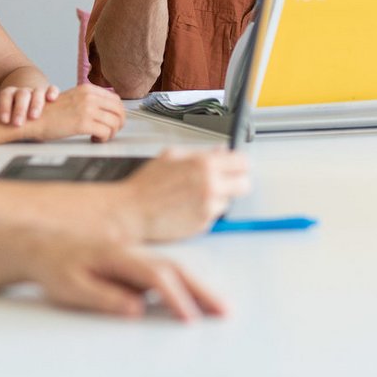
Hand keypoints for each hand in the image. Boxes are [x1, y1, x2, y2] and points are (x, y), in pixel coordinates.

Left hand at [0, 83, 59, 127]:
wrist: (29, 105)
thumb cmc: (16, 118)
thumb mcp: (8, 120)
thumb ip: (3, 125)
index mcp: (11, 95)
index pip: (6, 95)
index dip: (4, 107)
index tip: (4, 121)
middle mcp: (24, 92)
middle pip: (21, 95)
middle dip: (19, 109)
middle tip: (17, 123)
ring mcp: (37, 92)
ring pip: (37, 92)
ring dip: (35, 104)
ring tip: (33, 116)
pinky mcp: (50, 93)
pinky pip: (52, 89)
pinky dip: (51, 92)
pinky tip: (51, 99)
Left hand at [20, 232, 226, 320]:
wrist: (39, 247)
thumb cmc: (54, 266)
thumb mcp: (71, 287)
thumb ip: (104, 297)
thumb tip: (135, 307)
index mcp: (118, 256)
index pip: (155, 277)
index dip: (176, 298)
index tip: (190, 318)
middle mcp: (130, 253)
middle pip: (175, 269)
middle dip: (202, 291)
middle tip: (223, 311)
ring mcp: (133, 257)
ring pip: (173, 270)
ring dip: (198, 288)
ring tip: (217, 308)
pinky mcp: (132, 265)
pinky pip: (164, 273)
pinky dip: (184, 285)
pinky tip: (194, 300)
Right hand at [22, 84, 126, 141]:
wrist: (34, 119)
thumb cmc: (51, 113)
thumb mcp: (73, 99)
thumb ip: (90, 101)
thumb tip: (107, 111)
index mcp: (88, 89)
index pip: (116, 100)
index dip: (118, 112)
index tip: (114, 121)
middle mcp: (89, 97)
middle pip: (119, 111)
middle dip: (119, 123)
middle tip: (112, 131)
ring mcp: (87, 109)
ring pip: (114, 123)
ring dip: (111, 133)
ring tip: (101, 136)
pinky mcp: (83, 123)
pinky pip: (105, 132)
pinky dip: (103, 139)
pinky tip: (94, 139)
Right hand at [124, 148, 250, 241]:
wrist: (132, 212)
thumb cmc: (146, 186)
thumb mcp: (171, 156)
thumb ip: (199, 152)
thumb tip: (221, 151)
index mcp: (204, 164)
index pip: (242, 162)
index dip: (238, 164)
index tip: (235, 167)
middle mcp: (211, 185)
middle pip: (245, 184)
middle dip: (236, 182)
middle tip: (224, 183)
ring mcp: (209, 207)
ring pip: (229, 201)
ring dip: (218, 198)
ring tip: (194, 197)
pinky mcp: (204, 224)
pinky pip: (214, 215)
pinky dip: (205, 212)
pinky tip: (187, 208)